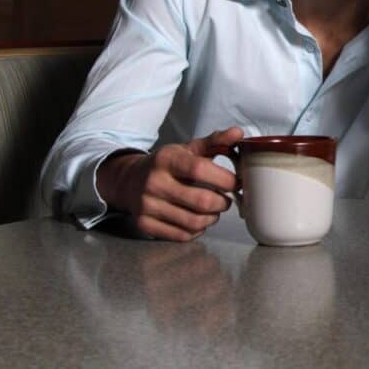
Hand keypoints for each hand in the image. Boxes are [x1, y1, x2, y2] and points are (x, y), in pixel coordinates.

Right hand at [96, 127, 241, 241]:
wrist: (129, 180)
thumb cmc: (167, 164)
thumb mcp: (189, 148)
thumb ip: (215, 141)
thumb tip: (238, 132)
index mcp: (166, 159)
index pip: (201, 170)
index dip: (226, 179)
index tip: (237, 182)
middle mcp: (154, 182)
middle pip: (202, 201)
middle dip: (223, 202)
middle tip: (226, 199)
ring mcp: (147, 205)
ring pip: (194, 222)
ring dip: (213, 218)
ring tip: (214, 210)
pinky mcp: (144, 224)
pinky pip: (182, 235)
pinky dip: (197, 230)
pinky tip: (198, 219)